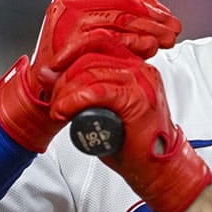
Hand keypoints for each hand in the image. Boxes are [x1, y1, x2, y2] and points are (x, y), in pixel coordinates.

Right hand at [0, 0, 180, 151]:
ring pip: (118, 19)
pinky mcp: (66, 41)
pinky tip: (147, 48)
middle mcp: (68, 5)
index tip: (167, 15)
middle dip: (154, 17)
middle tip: (172, 28)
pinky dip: (131, 42)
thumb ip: (125, 12)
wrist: (50, 93)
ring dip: (148, 30)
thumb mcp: (104, 34)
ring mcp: (65, 22)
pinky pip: (107, 38)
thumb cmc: (74, 65)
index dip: (149, 4)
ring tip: (164, 40)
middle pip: (122, 4)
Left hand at [49, 52, 211, 211]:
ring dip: (65, 92)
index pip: (99, 43)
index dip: (70, 52)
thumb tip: (55, 79)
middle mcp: (140, 70)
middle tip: (55, 99)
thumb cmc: (135, 144)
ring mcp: (141, 84)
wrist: (159, 167)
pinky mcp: (137, 101)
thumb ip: (89, 90)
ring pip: (90, 73)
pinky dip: (75, 101)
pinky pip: (97, 92)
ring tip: (59, 110)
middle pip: (90, 57)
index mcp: (136, 67)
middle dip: (63, 78)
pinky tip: (65, 111)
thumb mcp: (108, 108)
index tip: (52, 68)